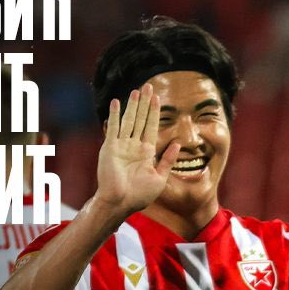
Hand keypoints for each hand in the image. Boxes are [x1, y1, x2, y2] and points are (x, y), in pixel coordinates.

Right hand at [94, 84, 180, 215]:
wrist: (121, 202)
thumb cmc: (139, 195)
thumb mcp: (159, 177)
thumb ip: (167, 160)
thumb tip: (177, 144)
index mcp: (146, 152)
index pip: (151, 127)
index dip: (154, 112)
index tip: (157, 98)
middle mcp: (133, 146)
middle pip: (140, 119)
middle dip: (144, 104)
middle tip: (148, 87)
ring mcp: (121, 146)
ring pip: (128, 120)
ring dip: (132, 105)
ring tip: (136, 90)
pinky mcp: (110, 147)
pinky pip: (113, 128)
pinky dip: (115, 114)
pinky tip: (118, 102)